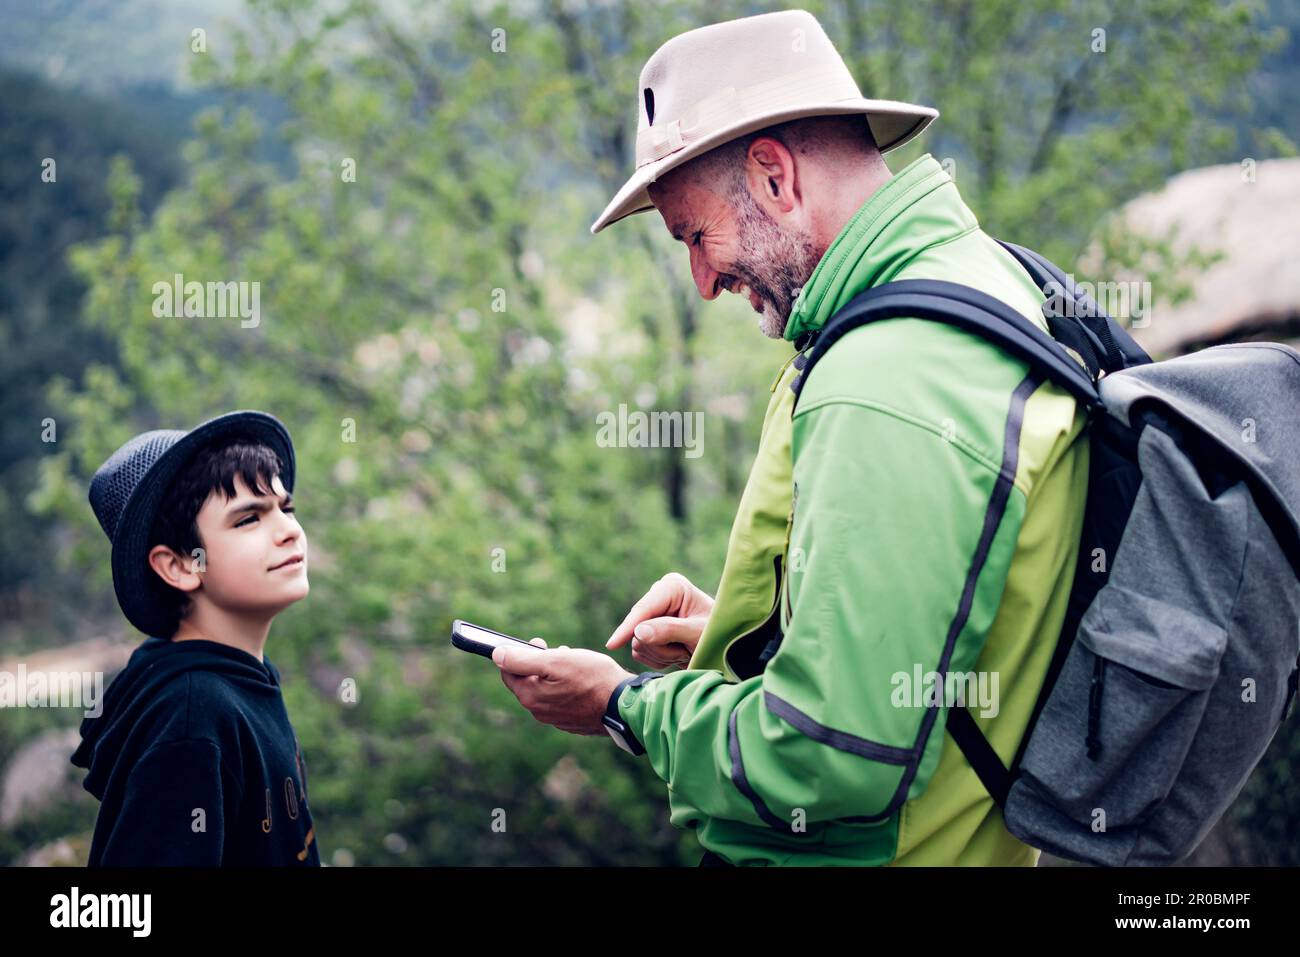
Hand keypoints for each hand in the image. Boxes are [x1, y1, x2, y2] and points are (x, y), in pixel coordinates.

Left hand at [492, 637, 631, 735]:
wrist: (623, 705)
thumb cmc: (592, 678)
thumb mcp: (556, 660)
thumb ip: (523, 659)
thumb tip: (497, 654)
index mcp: (530, 696)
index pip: (508, 672)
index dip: (519, 654)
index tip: (539, 644)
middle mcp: (539, 712)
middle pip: (527, 681)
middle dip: (539, 663)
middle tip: (560, 651)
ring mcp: (555, 719)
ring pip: (545, 689)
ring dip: (554, 674)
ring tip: (575, 663)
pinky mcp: (571, 721)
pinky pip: (560, 699)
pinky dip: (565, 687)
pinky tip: (582, 680)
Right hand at [605, 572, 713, 668]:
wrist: (724, 647)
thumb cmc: (718, 635)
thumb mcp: (697, 633)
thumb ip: (669, 631)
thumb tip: (638, 632)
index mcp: (671, 587)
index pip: (643, 610)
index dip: (627, 628)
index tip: (612, 645)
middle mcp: (659, 596)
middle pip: (638, 628)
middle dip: (660, 646)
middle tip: (684, 650)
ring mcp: (653, 613)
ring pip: (638, 643)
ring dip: (661, 654)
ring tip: (683, 651)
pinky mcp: (649, 630)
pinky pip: (640, 651)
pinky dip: (658, 659)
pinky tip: (676, 654)